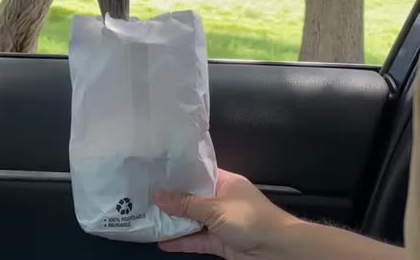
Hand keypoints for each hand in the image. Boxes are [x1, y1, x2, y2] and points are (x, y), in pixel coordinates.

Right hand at [153, 169, 301, 259]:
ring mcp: (221, 222)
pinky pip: (196, 240)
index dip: (178, 173)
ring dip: (173, 221)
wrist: (279, 252)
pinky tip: (161, 241)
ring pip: (192, 220)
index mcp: (226, 182)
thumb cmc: (250, 220)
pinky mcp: (220, 242)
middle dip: (171, 199)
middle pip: (192, 198)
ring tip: (146, 217)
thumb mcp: (215, 208)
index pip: (198, 173)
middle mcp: (222, 200)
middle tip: (143, 195)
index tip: (155, 171)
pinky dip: (180, 241)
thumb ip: (185, 203)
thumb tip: (157, 195)